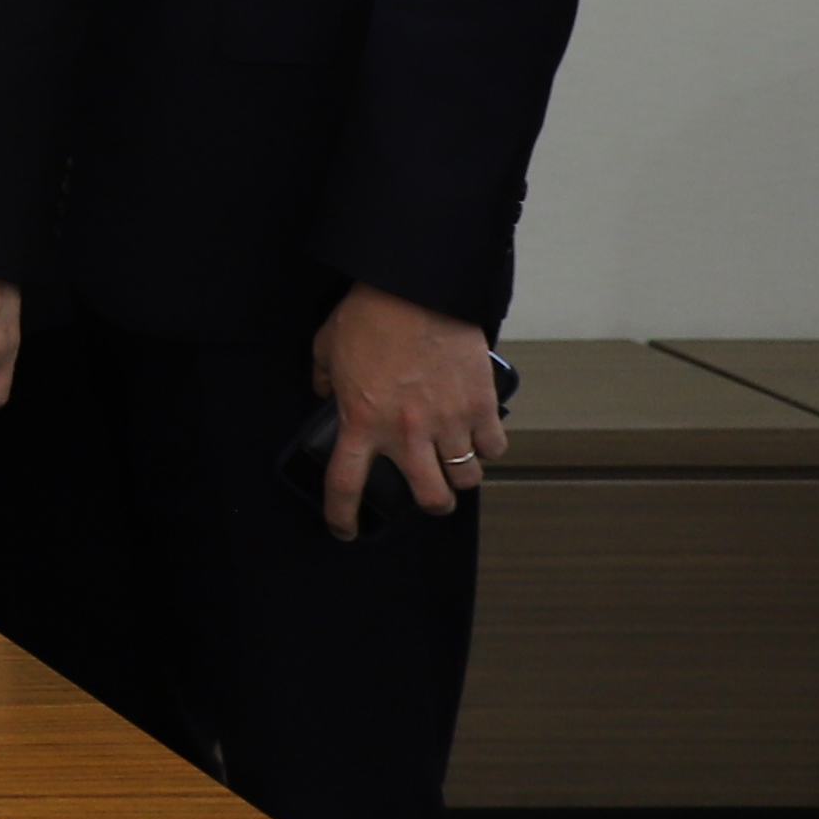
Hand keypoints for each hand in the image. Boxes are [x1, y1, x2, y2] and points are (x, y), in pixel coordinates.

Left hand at [310, 285, 506, 538]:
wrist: (416, 289)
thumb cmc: (371, 314)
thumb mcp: (328, 346)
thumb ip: (324, 378)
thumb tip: (324, 391)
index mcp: (362, 422)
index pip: (346, 485)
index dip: (343, 515)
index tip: (345, 529)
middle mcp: (406, 433)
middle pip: (430, 498)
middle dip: (433, 504)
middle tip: (432, 494)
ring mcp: (448, 422)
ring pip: (466, 478)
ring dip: (462, 475)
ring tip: (457, 461)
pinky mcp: (480, 406)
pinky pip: (494, 446)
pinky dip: (489, 445)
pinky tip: (480, 434)